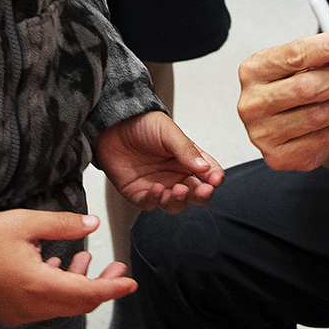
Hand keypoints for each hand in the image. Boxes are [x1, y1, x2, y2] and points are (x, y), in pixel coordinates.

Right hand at [0, 209, 134, 325]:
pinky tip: (56, 267)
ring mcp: (20, 314)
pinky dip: (58, 291)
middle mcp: (32, 307)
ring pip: (61, 305)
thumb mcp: (26, 223)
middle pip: (78, 303)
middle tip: (117, 268)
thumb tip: (92, 223)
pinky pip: (43, 307)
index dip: (113, 287)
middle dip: (101, 286)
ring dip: (78, 286)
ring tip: (85, 259)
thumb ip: (63, 225)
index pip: (88, 293)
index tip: (131, 282)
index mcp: (40, 287)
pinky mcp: (9, 313)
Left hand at [96, 109, 222, 212]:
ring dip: (179, 200)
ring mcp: (160, 186)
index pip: (209, 173)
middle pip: (195, 194)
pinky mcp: (139, 194)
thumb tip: (204, 167)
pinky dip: (155, 200)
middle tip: (202, 190)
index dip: (215, 178)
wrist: (112, 125)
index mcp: (188, 159)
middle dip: (201, 195)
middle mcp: (176, 175)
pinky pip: (151, 204)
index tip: (215, 179)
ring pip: (176, 204)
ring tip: (178, 190)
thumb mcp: (168, 132)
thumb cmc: (142, 124)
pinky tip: (157, 189)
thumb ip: (186, 150)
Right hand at [236, 29, 328, 168]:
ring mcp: (263, 134)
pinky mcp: (279, 157)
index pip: (294, 54)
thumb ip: (328, 54)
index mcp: (254, 70)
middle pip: (307, 87)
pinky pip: (323, 139)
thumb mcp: (308, 63)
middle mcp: (252, 103)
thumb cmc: (300, 83)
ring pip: (320, 116)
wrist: (291, 118)